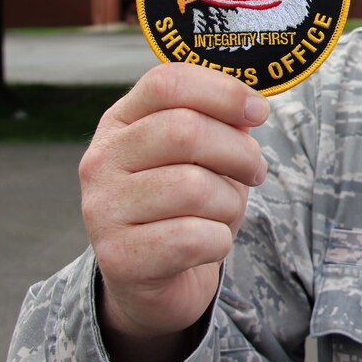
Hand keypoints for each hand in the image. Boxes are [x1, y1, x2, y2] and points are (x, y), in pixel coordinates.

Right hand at [79, 62, 269, 361]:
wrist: (156, 279)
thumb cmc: (187, 205)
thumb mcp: (202, 155)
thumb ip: (221, 124)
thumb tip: (251, 109)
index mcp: (122, 121)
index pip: (167, 82)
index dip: (223, 91)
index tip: (259, 112)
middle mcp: (102, 160)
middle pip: (185, 130)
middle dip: (240, 152)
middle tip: (255, 171)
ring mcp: (103, 209)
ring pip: (194, 187)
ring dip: (231, 202)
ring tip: (226, 212)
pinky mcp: (119, 257)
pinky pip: (194, 238)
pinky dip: (219, 241)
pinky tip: (209, 244)